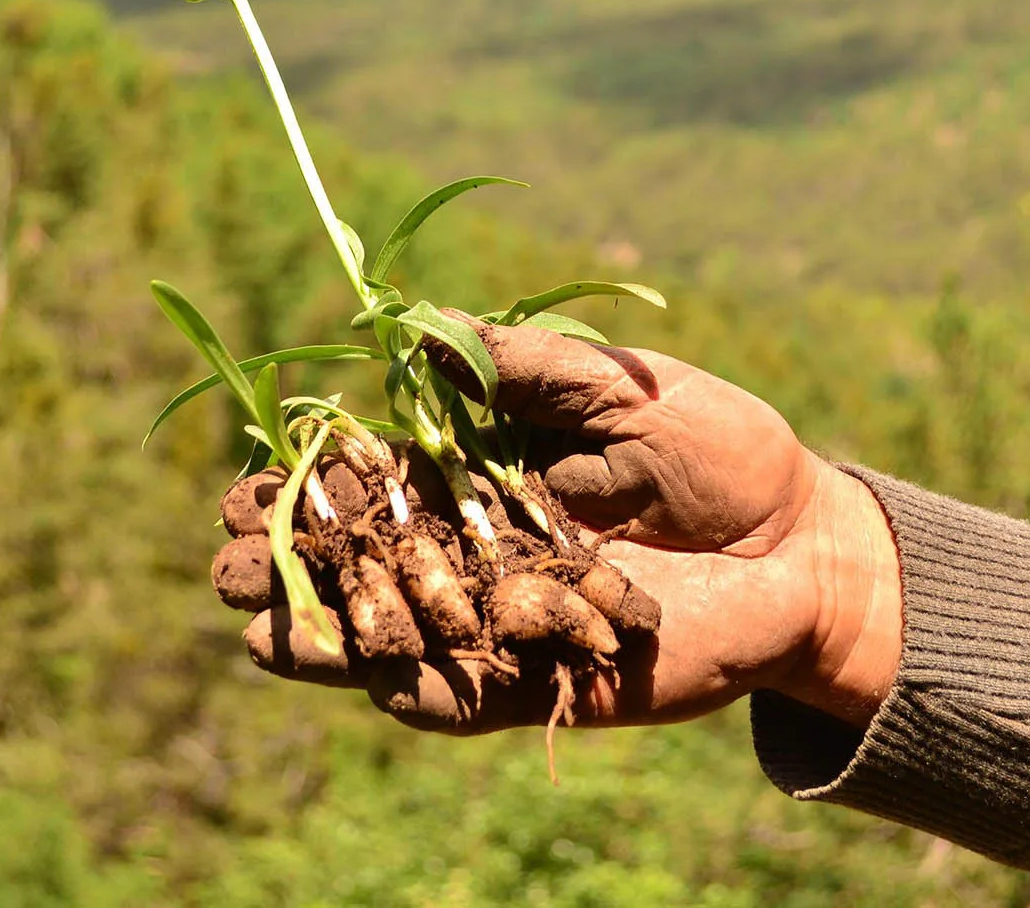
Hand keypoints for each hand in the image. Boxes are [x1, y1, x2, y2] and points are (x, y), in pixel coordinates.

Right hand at [244, 321, 904, 731]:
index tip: (241, 479)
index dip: (302, 483)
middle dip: (287, 560)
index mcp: (480, 473)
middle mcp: (474, 550)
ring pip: (387, 635)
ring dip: (320, 632)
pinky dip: (402, 687)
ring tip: (254, 623)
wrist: (805, 548)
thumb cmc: (723, 450)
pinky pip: (454, 696)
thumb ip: (526, 365)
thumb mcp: (624, 384)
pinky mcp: (538, 681)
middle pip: (358, 561)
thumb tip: (418, 333)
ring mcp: (501, 620)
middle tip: (224, 557)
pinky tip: (352, 672)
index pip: (368, 479)